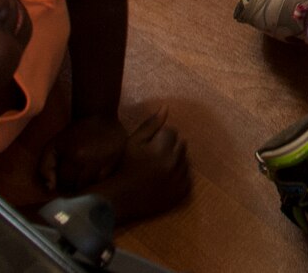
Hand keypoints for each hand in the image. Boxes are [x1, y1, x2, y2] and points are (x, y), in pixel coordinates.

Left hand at [44, 115, 126, 194]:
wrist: (101, 115)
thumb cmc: (74, 132)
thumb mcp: (53, 145)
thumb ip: (45, 168)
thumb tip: (50, 188)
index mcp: (76, 155)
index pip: (64, 182)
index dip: (61, 179)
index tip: (62, 170)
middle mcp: (92, 161)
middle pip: (77, 187)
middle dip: (72, 182)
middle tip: (72, 171)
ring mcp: (106, 163)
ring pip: (90, 186)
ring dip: (84, 182)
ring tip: (82, 169)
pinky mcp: (115, 163)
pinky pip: (102, 181)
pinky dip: (96, 177)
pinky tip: (93, 166)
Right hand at [89, 109, 189, 225]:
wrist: (119, 200)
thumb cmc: (123, 167)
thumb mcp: (133, 142)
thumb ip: (151, 124)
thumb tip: (166, 107)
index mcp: (162, 150)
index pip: (172, 132)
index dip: (160, 137)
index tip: (149, 146)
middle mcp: (173, 164)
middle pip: (181, 144)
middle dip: (170, 146)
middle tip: (154, 156)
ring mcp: (179, 180)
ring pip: (186, 160)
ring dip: (176, 160)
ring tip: (158, 168)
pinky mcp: (181, 193)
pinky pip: (188, 176)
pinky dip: (179, 175)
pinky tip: (164, 179)